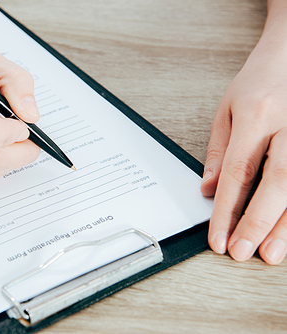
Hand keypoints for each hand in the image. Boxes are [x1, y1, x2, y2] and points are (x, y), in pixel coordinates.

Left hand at [201, 30, 286, 263]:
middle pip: (276, 181)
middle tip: (244, 252)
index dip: (227, 210)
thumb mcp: (227, 109)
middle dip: (258, 221)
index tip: (218, 237)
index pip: (238, 172)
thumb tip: (209, 190)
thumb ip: (218, 151)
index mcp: (257, 115)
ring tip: (271, 252)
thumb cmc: (261, 81)